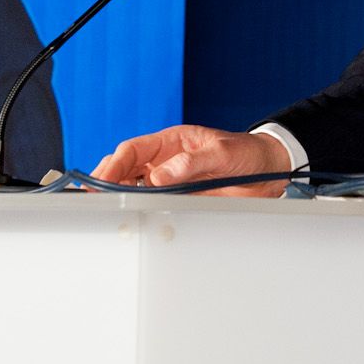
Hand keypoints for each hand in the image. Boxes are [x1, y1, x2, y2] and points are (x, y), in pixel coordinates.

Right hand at [92, 125, 292, 196]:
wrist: (269, 171)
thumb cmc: (246, 153)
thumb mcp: (222, 153)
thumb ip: (192, 162)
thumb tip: (160, 176)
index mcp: (170, 142)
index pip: (131, 150)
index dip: (113, 165)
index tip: (101, 180)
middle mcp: (165, 162)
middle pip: (124, 170)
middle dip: (106, 182)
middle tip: (94, 200)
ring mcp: (170, 182)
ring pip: (134, 190)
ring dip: (120, 199)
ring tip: (107, 211)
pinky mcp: (179, 200)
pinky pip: (153, 206)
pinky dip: (141, 212)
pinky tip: (132, 220)